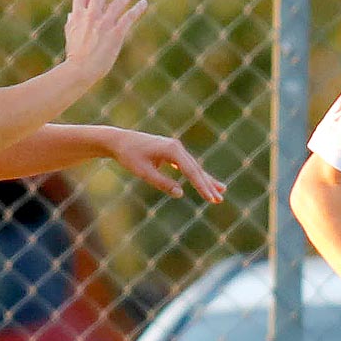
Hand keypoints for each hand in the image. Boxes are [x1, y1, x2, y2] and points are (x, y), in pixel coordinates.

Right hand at [62, 0, 147, 84]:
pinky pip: (129, 16)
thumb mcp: (70, 36)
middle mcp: (91, 16)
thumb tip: (70, 15)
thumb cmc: (75, 56)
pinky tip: (144, 3)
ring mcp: (104, 23)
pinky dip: (137, 9)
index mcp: (77, 15)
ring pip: (118, 2)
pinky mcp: (116, 33)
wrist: (80, 69)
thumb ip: (72, 23)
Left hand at [107, 130, 225, 202]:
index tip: (211, 198)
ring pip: (194, 167)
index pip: (191, 171)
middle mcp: (177, 147)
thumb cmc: (129, 156)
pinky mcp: (171, 152)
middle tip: (219, 200)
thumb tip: (180, 193)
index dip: (202, 186)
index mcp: (172, 150)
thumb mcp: (144, 172)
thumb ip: (162, 183)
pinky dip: (196, 175)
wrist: (119, 140)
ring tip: (221, 191)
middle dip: (208, 185)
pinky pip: (187, 166)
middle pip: (196, 169)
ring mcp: (175, 149)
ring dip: (206, 180)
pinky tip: (204, 182)